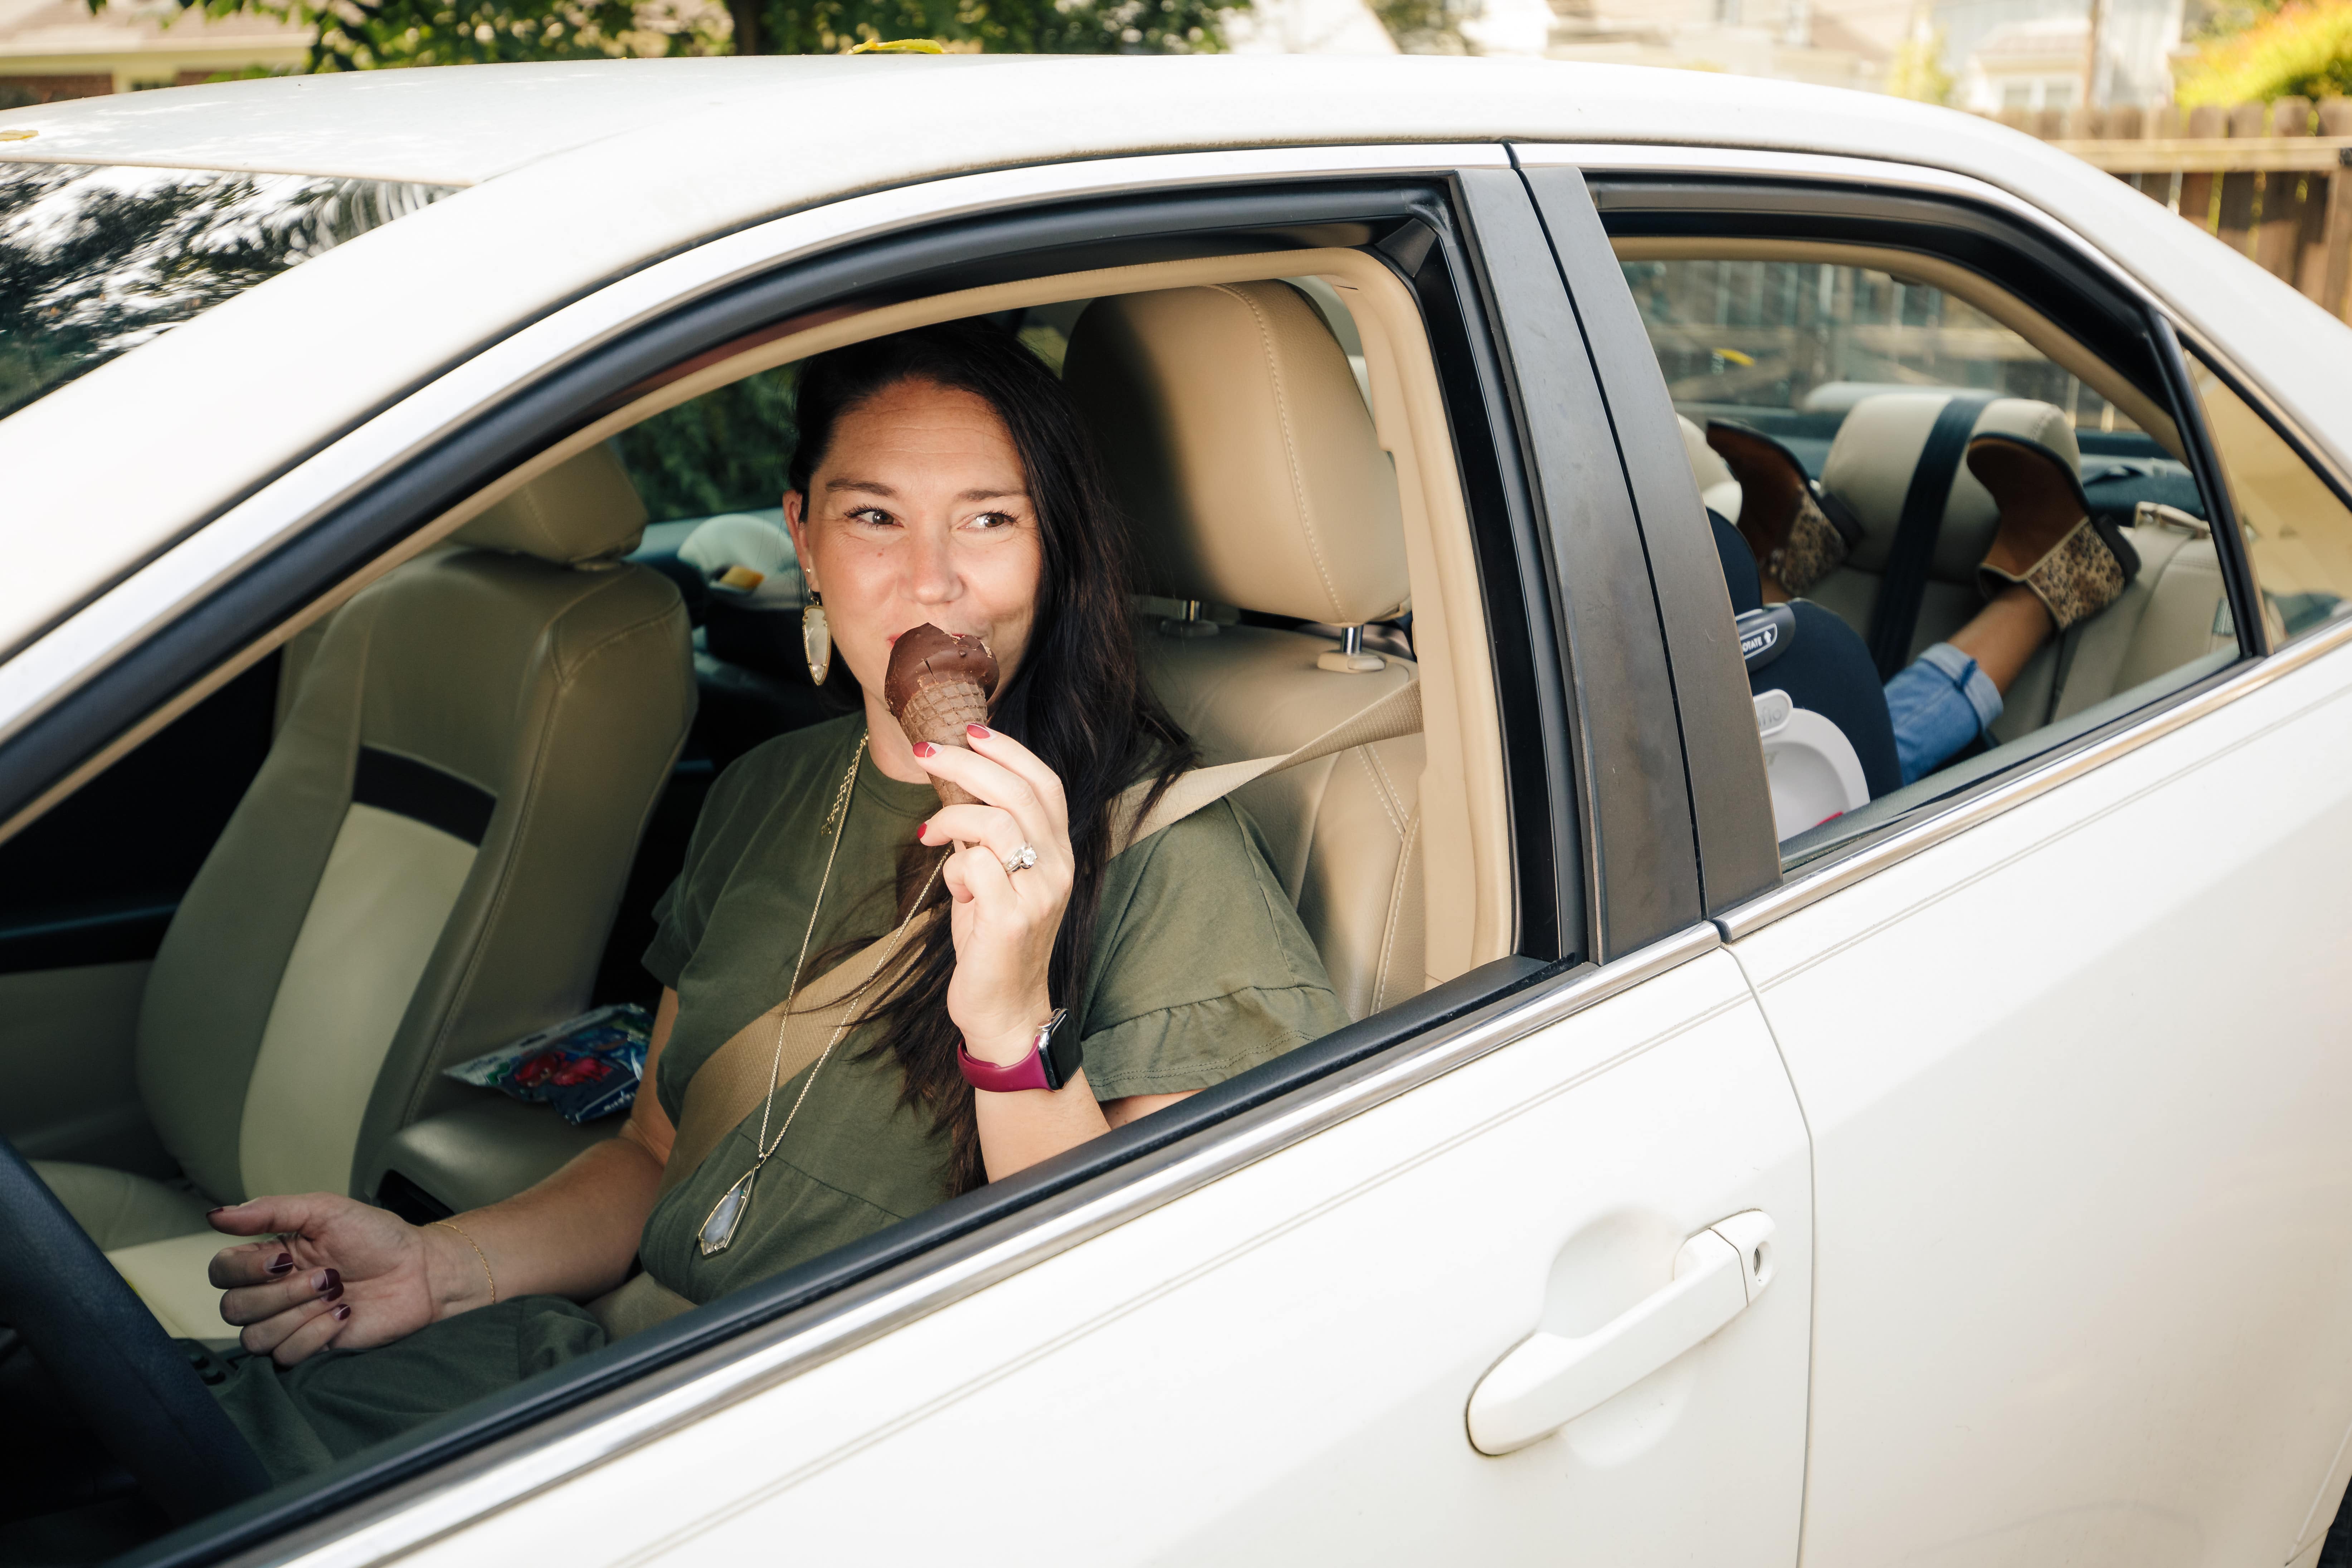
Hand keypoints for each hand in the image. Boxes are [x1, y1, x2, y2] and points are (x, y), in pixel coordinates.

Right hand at [207, 1194, 489, 1365]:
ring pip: (255, 1336)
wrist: (420, 1271)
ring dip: (299, 1313)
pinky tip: (343, 1314)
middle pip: (233, 1308)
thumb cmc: (378, 1237)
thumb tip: (217, 1214)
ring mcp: (290, 1324)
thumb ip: (271, 1211)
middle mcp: (273, 1294)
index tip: (284, 1258)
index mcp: (269, 1259)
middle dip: (281, 1293)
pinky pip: (285, 1356)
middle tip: (327, 1274)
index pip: (220, 1272)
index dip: (243, 1270)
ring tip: (337, 1292)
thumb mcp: (325, 1211)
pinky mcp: (311, 1349)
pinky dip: (315, 1334)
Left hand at [913, 724, 1070, 1060]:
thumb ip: (988, 841)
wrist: (1005, 1009)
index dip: (1009, 750)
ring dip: (953, 817)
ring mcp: (1039, 893)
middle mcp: (1058, 868)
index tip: (972, 730)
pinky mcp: (1011, 919)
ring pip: (997, 822)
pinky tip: (952, 889)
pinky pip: (975, 866)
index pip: (1045, 784)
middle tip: (928, 753)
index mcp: (1059, 854)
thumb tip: (956, 796)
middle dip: (967, 763)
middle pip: (1018, 792)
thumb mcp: (996, 881)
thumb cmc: (993, 942)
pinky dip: (954, 869)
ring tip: (930, 833)